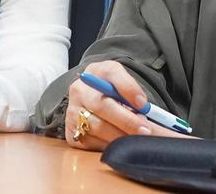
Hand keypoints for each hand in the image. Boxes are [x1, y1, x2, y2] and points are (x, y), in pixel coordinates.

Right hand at [63, 61, 187, 151]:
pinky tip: (119, 144)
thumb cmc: (112, 90)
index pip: (111, 73)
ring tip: (136, 138)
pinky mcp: (71, 132)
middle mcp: (80, 89)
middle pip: (101, 105)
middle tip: (144, 129)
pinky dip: (108, 145)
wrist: (91, 100)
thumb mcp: (123, 82)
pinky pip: (90, 142)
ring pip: (97, 127)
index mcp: (96, 71)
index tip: (143, 104)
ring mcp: (72, 111)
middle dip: (126, 120)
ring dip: (119, 135)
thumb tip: (143, 106)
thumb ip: (133, 90)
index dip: (128, 89)